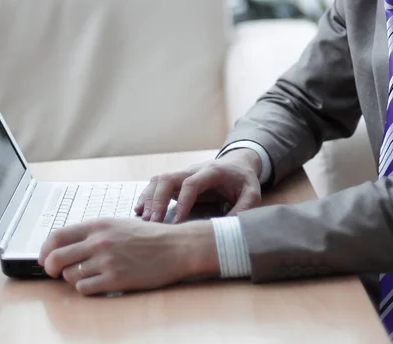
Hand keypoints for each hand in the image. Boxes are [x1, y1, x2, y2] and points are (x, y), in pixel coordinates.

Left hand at [38, 218, 218, 294]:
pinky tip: (98, 282)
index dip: (45, 249)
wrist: (174, 247)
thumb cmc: (148, 237)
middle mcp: (99, 241)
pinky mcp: (115, 279)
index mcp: (99, 224)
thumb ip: (93, 233)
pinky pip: (85, 289)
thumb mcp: (118, 224)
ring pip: (70, 275)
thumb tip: (65, 245)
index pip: (57, 235)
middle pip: (56, 258)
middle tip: (54, 272)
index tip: (44, 257)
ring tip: (88, 274)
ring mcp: (106, 261)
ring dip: (74, 278)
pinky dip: (87, 288)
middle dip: (50, 268)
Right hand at [134, 149, 261, 223]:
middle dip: (158, 200)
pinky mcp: (177, 181)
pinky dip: (146, 197)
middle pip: (168, 178)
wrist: (237, 164)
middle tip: (153, 223)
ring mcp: (183, 174)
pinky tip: (139, 211)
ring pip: (159, 180)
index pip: (191, 183)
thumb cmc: (243, 181)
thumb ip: (244, 209)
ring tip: (144, 220)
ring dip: (149, 199)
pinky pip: (157, 185)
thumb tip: (229, 229)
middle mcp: (193, 170)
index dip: (182, 201)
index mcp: (212, 172)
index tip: (176, 221)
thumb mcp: (252, 194)